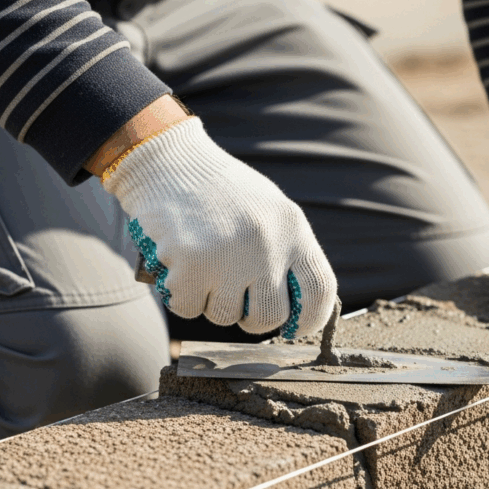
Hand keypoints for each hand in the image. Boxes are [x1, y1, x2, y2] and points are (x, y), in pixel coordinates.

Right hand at [101, 117, 336, 336]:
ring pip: (226, 316)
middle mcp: (266, 244)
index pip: (320, 289)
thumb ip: (285, 250)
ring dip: (211, 301)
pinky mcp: (190, 266)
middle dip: (251, 318)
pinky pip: (189, 308)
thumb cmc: (218, 190)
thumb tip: (295, 304)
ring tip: (202, 266)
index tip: (293, 325)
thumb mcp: (267, 209)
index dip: (310, 319)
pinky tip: (179, 266)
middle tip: (235, 298)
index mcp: (292, 227)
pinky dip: (180, 295)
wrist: (168, 162)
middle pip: (271, 316)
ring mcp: (228, 257)